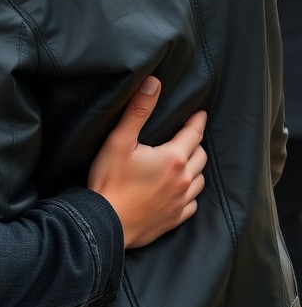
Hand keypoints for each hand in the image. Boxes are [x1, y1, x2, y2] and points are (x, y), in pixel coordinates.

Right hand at [88, 77, 206, 248]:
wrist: (106, 222)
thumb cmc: (110, 181)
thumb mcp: (119, 141)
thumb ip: (138, 111)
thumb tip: (154, 83)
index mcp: (173, 158)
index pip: (194, 133)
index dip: (197, 121)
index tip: (200, 114)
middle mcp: (183, 179)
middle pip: (200, 156)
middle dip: (195, 144)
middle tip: (187, 138)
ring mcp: (181, 201)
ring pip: (200, 180)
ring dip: (195, 169)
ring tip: (185, 163)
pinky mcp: (175, 218)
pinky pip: (192, 203)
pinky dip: (189, 193)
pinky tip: (180, 191)